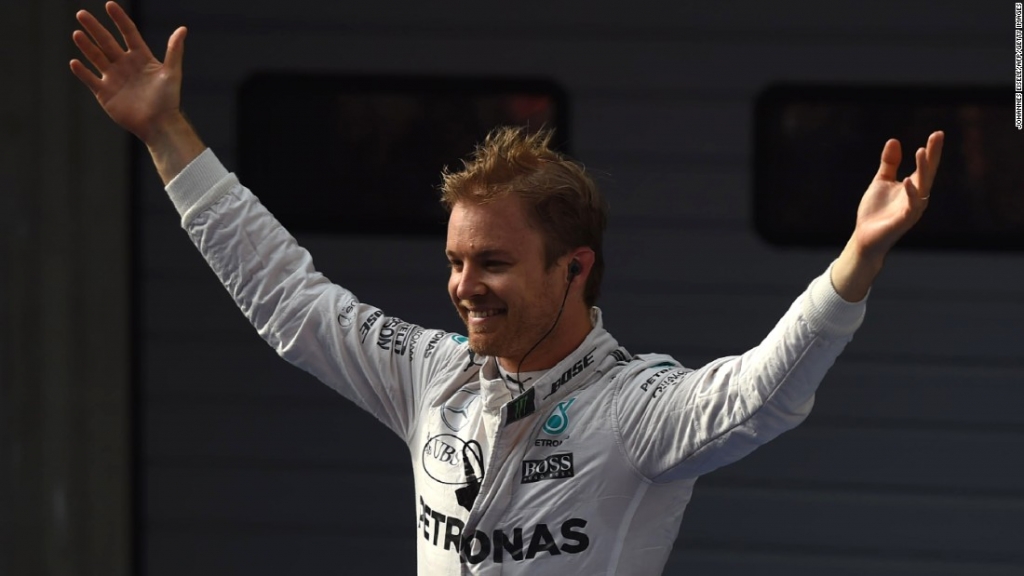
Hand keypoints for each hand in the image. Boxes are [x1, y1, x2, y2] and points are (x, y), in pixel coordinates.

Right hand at [70, 2, 186, 142]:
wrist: (159, 125)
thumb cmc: (168, 100)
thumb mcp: (172, 73)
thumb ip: (174, 50)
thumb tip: (183, 29)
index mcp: (141, 57)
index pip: (128, 33)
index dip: (119, 19)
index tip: (109, 4)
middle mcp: (125, 65)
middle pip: (107, 42)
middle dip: (94, 28)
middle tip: (81, 14)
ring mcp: (114, 78)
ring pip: (96, 58)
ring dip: (86, 46)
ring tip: (77, 33)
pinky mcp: (105, 93)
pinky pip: (91, 79)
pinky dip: (82, 72)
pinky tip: (74, 62)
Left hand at [831, 131, 943, 301]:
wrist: (864, 237)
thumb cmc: (875, 211)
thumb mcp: (881, 182)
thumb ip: (889, 163)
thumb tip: (894, 140)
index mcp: (913, 187)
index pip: (925, 166)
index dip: (931, 150)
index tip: (937, 133)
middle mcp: (917, 196)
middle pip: (928, 172)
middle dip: (933, 154)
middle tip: (937, 136)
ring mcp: (912, 209)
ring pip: (922, 186)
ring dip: (923, 169)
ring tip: (921, 151)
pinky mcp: (904, 220)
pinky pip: (911, 205)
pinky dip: (910, 193)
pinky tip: (907, 180)